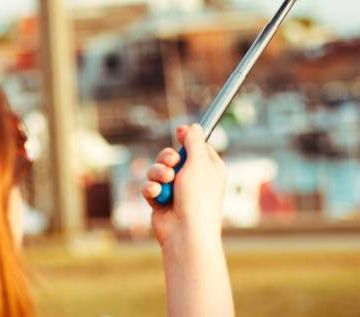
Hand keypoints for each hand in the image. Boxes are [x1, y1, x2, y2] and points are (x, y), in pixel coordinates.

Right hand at [141, 124, 226, 249]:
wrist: (186, 233)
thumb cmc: (198, 198)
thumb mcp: (199, 163)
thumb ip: (194, 142)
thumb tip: (194, 126)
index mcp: (209, 168)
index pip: (197, 146)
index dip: (187, 138)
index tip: (179, 131)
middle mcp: (193, 178)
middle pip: (173, 155)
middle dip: (167, 157)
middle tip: (172, 162)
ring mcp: (176, 191)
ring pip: (157, 170)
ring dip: (158, 173)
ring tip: (166, 182)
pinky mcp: (161, 201)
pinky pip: (150, 186)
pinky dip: (152, 189)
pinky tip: (157, 196)